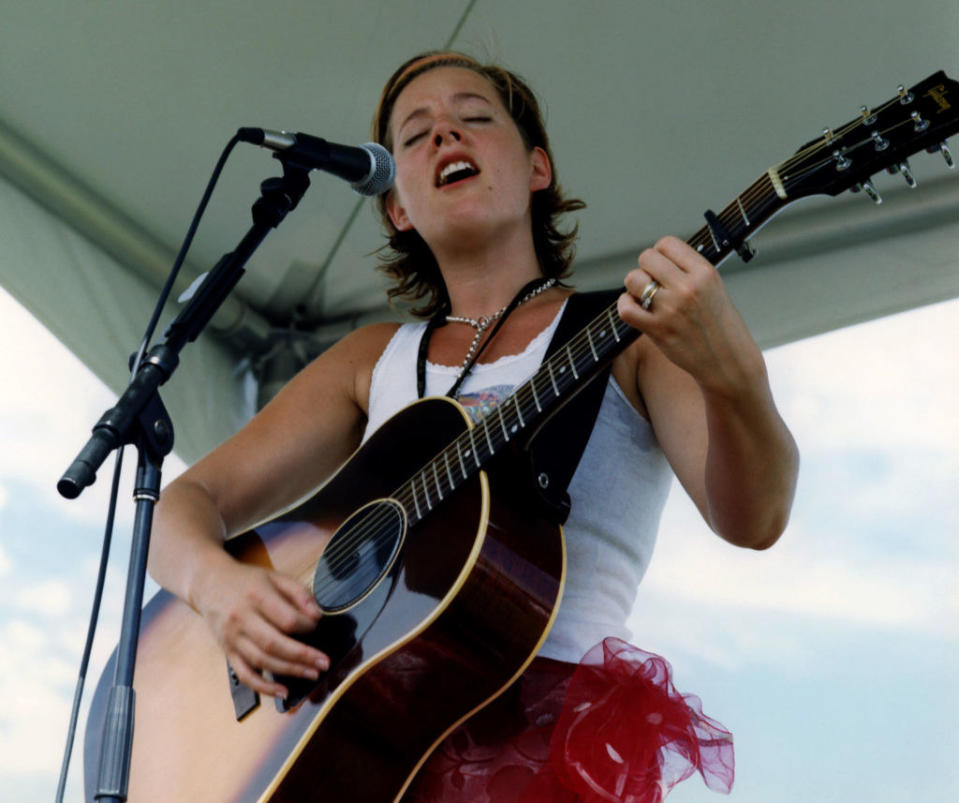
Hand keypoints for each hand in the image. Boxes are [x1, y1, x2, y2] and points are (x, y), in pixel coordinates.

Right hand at [193, 559, 327, 698]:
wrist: (211, 584)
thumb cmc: (248, 582)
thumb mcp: (275, 577)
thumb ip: (299, 592)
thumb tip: (317, 615)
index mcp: (256, 596)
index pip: (286, 618)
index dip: (307, 625)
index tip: (316, 625)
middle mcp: (242, 618)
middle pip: (274, 643)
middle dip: (303, 656)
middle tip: (324, 662)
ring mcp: (233, 638)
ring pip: (262, 661)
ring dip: (290, 671)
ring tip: (312, 674)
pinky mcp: (228, 652)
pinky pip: (245, 675)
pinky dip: (264, 687)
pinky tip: (283, 692)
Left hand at [617, 235, 763, 395]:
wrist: (728, 362)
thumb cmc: (720, 325)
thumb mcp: (714, 288)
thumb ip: (688, 271)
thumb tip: (656, 258)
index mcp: (705, 273)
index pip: (667, 244)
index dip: (661, 254)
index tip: (664, 267)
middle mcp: (687, 288)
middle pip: (646, 258)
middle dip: (646, 269)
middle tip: (654, 283)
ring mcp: (671, 309)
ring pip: (633, 279)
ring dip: (635, 287)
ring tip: (645, 297)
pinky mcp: (658, 330)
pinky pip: (626, 308)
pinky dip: (625, 305)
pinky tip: (635, 308)